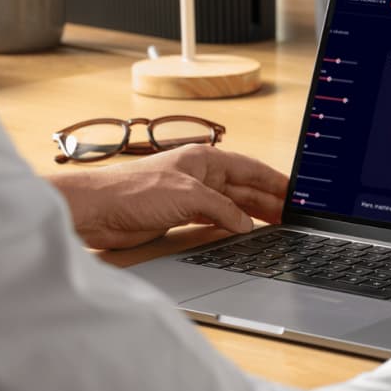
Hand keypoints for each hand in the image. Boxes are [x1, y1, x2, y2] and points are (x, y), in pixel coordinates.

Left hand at [48, 144, 288, 249]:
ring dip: (252, 214)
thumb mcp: (188, 196)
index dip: (274, 180)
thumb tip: (245, 222)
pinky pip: (214, 219)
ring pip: (231, 204)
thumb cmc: (132, 191)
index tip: (295, 192)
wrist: (96, 211)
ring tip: (275, 224)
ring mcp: (189, 195)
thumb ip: (222, 209)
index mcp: (204, 159)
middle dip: (268, 200)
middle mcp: (199, 174)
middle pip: (243, 187)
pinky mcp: (178, 215)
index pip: (250, 168)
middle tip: (291, 215)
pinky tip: (243, 232)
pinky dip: (230, 225)